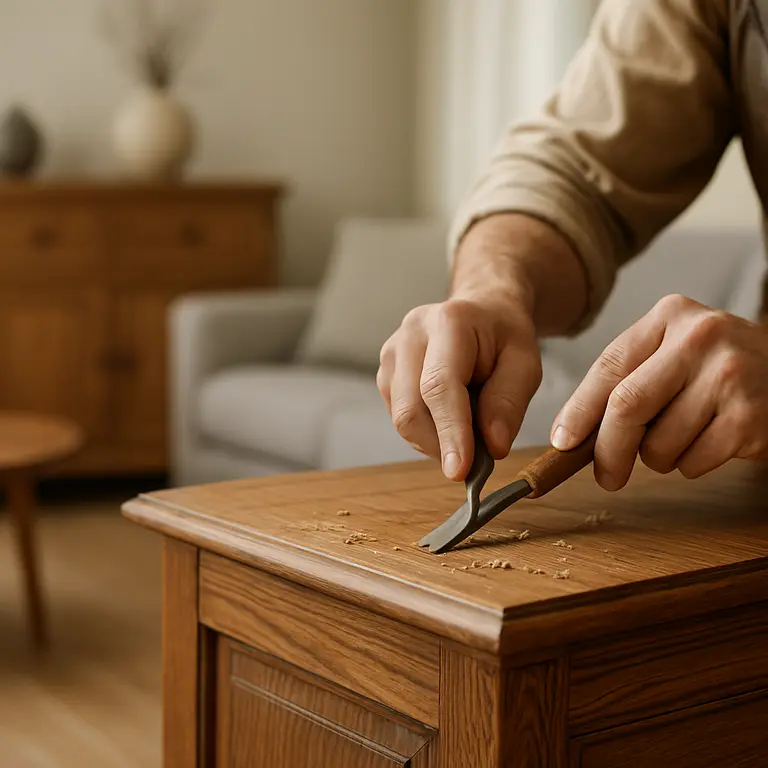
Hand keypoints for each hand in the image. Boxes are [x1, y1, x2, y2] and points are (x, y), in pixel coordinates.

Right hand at [377, 294, 541, 480]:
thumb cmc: (504, 337)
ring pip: (401, 418)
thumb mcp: (526, 363)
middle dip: (440, 445)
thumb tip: (493, 446)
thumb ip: (509, 403)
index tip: (460, 470)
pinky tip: (448, 418)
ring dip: (434, 439)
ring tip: (466, 428)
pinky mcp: (385, 371)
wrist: (482, 310)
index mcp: (450, 322)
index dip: (449, 431)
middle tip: (473, 462)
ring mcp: (391, 352)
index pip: (440, 386)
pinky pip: (398, 417)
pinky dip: (425, 431)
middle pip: (411, 408)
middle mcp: (411, 333)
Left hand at [551, 294, 767, 490]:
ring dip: (657, 457)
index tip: (563, 441)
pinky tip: (710, 441)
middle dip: (608, 450)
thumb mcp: (671, 353)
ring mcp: (728, 376)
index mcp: (670, 316)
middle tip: (606, 476)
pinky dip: (689, 465)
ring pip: (659, 442)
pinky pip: (692, 462)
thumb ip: (626, 379)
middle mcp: (700, 337)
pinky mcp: (749, 417)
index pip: (609, 366)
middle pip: (627, 405)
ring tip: (681, 437)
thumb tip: (569, 434)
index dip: (578, 409)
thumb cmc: (717, 368)